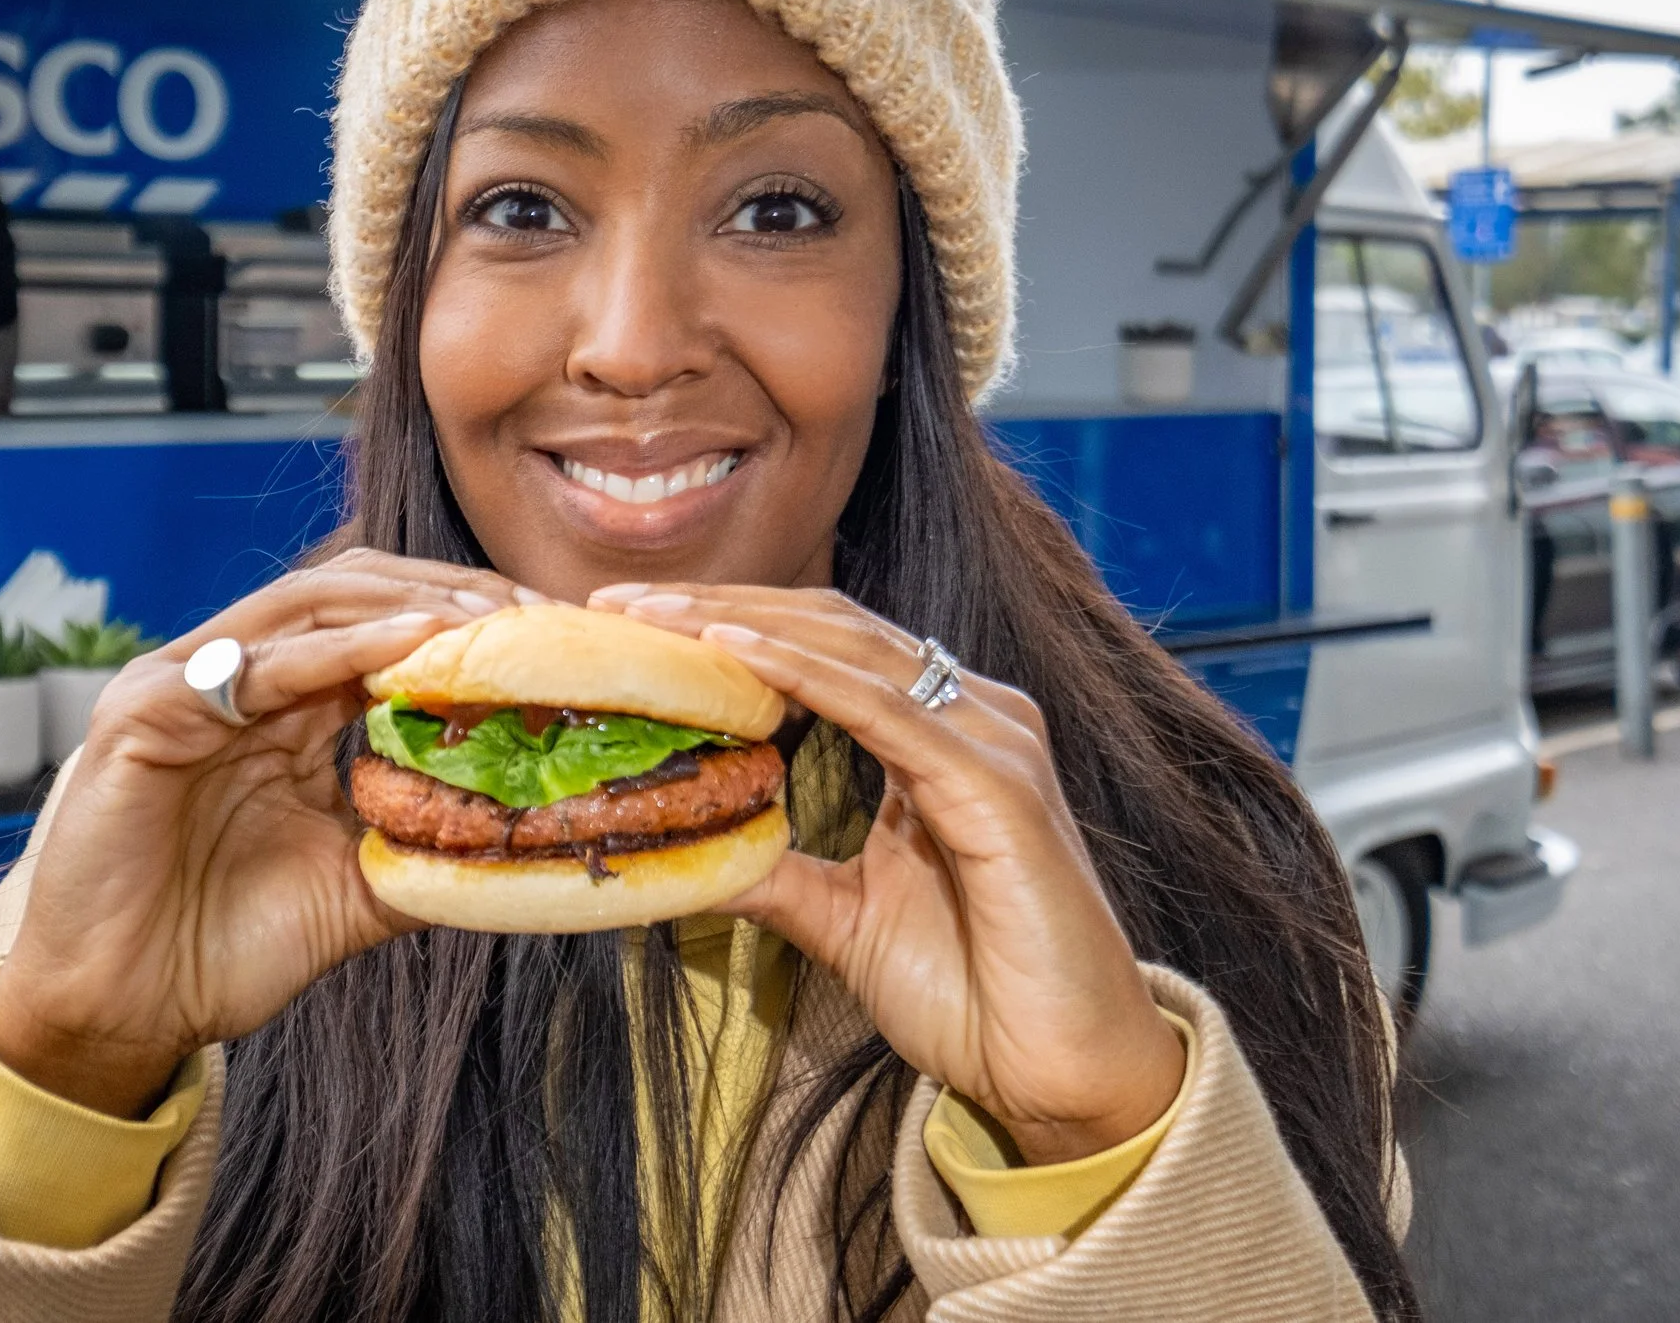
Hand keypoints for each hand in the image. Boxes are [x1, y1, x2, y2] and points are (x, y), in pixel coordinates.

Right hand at [0, 551, 535, 1115]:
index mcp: (282, 710)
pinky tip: (411, 646)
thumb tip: (526, 840)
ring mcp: (183, 686)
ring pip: (309, 605)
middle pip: (354, 592)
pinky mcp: (143, 711)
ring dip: (405, 603)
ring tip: (484, 620)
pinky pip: (256, 664)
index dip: (466, 621)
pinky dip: (340, 648)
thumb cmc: (216, 951)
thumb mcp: (353, 892)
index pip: (383, 628)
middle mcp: (235, 682)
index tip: (551, 638)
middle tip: (532, 614)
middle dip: (449, 592)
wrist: (117, 1014)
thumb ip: (424, 851)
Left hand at [591, 584, 1185, 1164]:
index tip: (631, 627)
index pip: (822, 646)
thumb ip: (775, 872)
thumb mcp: (842, 919)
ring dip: (744, 625)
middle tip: (618, 605)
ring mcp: (992, 741)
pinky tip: (733, 656)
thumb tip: (688, 850)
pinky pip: (885, 711)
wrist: (1061, 1074)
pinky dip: (803, 674)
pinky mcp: (999, 785)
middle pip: (829, 626)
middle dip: (719, 607)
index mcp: (939, 734)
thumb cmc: (976, 994)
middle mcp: (972, 717)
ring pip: (851, 649)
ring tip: (656, 619)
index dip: (728, 623)